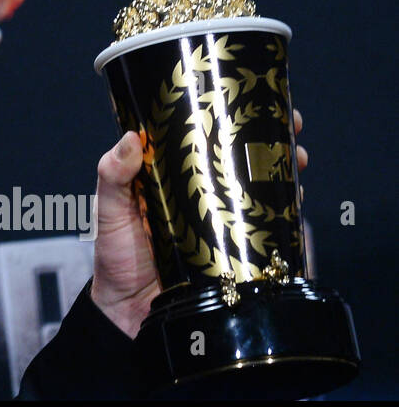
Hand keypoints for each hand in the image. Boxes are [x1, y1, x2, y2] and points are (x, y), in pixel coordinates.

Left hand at [89, 109, 307, 337]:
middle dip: (272, 138)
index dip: (228, 113)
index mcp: (172, 173)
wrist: (127, 312)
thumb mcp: (108, 210)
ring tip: (298, 158)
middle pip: (243, 156)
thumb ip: (112, 176)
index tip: (250, 94)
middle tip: (289, 126)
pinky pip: (271, 228)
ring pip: (263, 187)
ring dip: (285, 170)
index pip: (204, 134)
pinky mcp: (240, 251)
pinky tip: (296, 202)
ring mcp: (224, 220)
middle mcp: (203, 192)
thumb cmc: (115, 254)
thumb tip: (130, 139)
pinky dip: (289, 213)